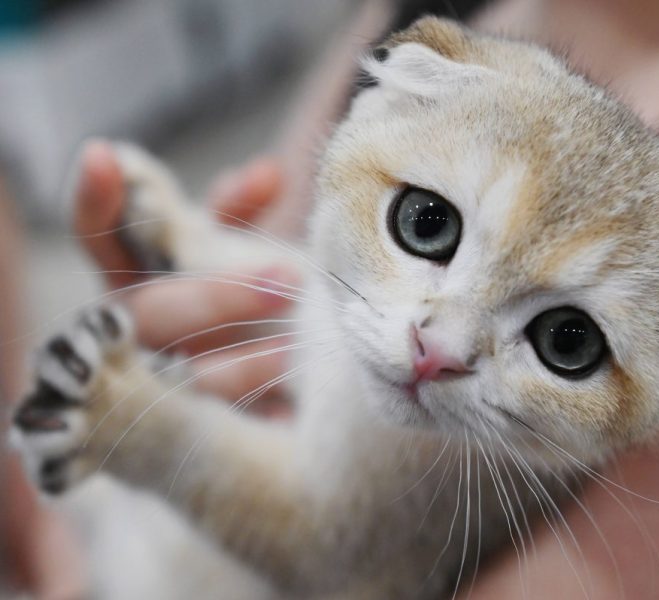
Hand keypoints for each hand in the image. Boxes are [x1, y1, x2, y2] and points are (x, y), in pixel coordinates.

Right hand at [74, 142, 298, 406]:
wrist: (234, 390)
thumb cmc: (221, 302)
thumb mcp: (221, 252)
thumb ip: (235, 212)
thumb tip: (267, 173)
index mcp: (131, 279)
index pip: (99, 236)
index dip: (95, 200)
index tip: (105, 154)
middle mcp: (127, 332)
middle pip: (151, 312)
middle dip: (218, 297)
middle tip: (287, 281)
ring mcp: (149, 385)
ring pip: (181, 380)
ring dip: (238, 366)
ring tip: (292, 350)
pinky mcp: (181, 432)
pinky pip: (210, 431)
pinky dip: (252, 420)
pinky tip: (287, 416)